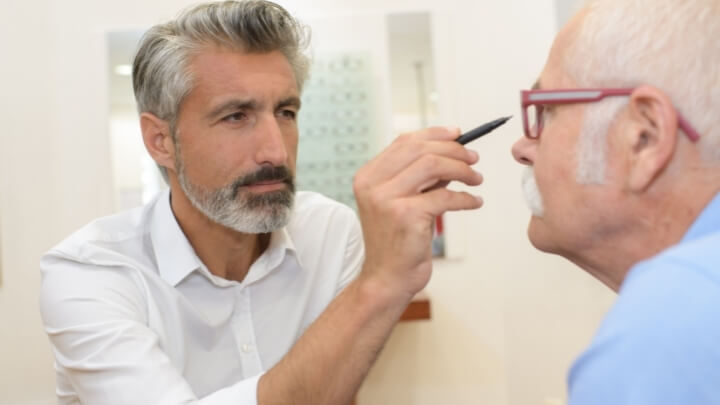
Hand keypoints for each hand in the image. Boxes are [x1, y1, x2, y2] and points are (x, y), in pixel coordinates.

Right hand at [353, 127, 483, 298]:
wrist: (386, 279)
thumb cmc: (397, 241)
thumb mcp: (402, 201)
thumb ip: (420, 177)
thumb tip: (452, 151)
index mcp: (368, 176)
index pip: (404, 142)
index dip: (434, 134)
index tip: (458, 134)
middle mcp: (373, 184)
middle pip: (420, 149)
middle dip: (453, 150)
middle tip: (473, 159)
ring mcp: (387, 199)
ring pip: (433, 165)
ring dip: (462, 170)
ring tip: (476, 179)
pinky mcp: (406, 215)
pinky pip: (445, 196)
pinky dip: (466, 198)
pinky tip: (474, 202)